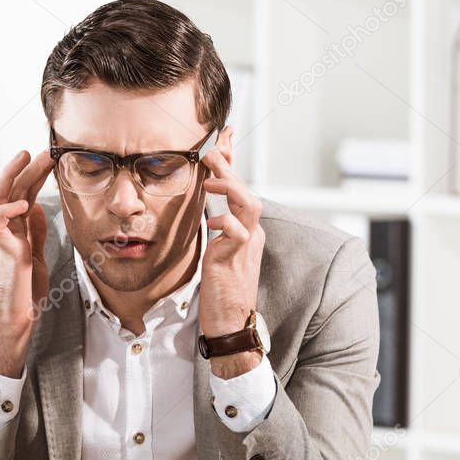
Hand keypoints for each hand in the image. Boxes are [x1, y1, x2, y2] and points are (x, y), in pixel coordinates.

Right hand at [0, 149, 53, 377]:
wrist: (13, 320)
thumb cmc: (23, 293)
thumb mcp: (35, 257)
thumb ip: (35, 234)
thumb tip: (38, 211)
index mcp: (13, 231)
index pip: (22, 194)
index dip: (34, 175)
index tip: (50, 158)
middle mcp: (3, 231)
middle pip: (10, 190)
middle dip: (26, 168)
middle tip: (44, 149)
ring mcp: (0, 240)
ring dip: (11, 176)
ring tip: (26, 157)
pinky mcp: (1, 252)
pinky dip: (7, 210)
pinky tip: (21, 202)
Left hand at [198, 147, 264, 377]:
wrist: (231, 323)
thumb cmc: (221, 291)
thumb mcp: (216, 253)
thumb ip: (215, 230)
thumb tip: (207, 211)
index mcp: (247, 231)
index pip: (241, 189)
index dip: (233, 162)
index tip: (223, 136)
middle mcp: (251, 234)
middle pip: (246, 191)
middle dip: (229, 167)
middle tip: (212, 147)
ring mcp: (247, 246)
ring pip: (248, 205)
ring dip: (230, 187)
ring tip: (210, 176)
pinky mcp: (237, 259)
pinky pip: (238, 232)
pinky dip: (225, 222)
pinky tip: (211, 221)